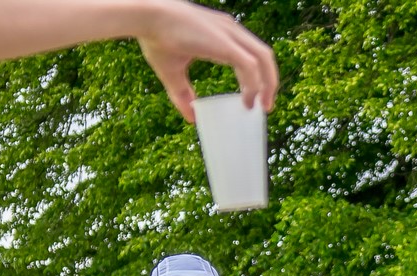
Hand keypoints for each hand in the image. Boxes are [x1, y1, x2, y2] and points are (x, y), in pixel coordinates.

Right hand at [136, 0, 279, 121]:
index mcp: (222, 34)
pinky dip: (255, 84)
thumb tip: (191, 118)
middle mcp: (231, 30)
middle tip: (265, 106)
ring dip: (268, 84)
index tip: (256, 97)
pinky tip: (249, 100)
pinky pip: (250, 65)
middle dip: (269, 81)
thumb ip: (183, 94)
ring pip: (263, 59)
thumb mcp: (172, 72)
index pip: (251, 52)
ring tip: (263, 106)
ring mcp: (230, 34)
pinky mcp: (225, 43)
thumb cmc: (156, 38)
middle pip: (263, 55)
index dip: (258, 74)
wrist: (147, 17)